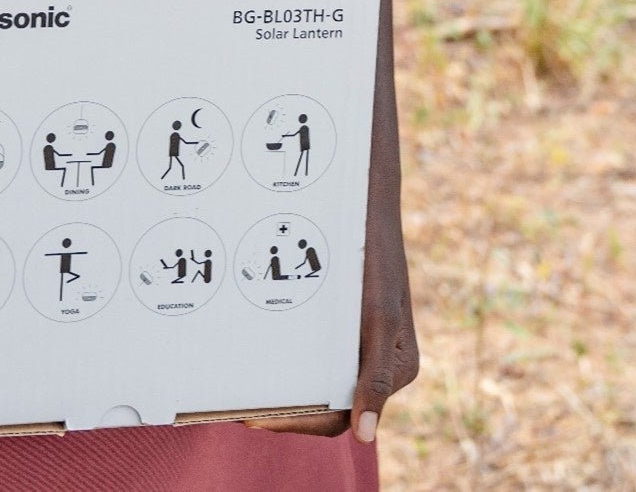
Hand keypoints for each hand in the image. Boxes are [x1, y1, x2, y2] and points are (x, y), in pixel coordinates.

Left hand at [246, 192, 417, 444]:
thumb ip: (378, 375)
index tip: (258, 420)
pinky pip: (314, 349)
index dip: (298, 424)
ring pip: (318, 378)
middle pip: (326, 402)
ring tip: (242, 387)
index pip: (341, 416)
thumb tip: (366, 436)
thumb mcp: (381, 316)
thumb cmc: (377, 257)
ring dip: (283, 386)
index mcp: (395, 370)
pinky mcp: (343, 320)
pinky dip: (287, 358)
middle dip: (284, 409)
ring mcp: (360, 341)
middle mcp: (377, 362)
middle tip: (239, 408)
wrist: (367, 200)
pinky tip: (257, 353)